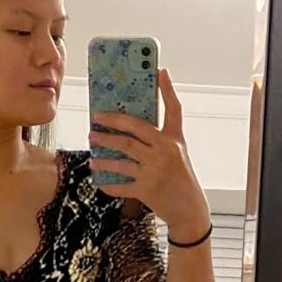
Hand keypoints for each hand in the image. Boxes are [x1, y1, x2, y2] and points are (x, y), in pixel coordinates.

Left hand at [90, 67, 209, 233]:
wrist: (189, 209)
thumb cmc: (181, 178)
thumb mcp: (177, 153)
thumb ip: (161, 137)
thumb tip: (136, 125)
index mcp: (174, 139)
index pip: (173, 109)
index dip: (167, 90)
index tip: (160, 72)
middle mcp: (165, 151)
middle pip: (133, 131)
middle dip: (111, 123)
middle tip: (95, 120)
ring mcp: (154, 171)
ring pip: (122, 157)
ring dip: (104, 153)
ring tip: (92, 149)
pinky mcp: (146, 190)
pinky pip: (121, 185)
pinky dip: (108, 183)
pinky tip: (97, 177)